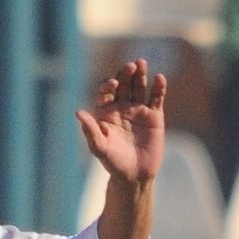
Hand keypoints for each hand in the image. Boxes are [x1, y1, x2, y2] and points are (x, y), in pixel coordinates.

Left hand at [76, 59, 167, 183]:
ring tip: (142, 63)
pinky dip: (159, 88)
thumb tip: (78, 112)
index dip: (108, 85)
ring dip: (140, 75)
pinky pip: (156, 99)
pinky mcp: (154, 116)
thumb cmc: (113, 162)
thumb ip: (90, 130)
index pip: (106, 91)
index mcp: (105, 111)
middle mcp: (121, 107)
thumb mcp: (99, 147)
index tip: (113, 84)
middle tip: (130, 66)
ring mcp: (138, 110)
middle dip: (126, 75)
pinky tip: (160, 78)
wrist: (135, 175)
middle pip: (124, 85)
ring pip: (139, 88)